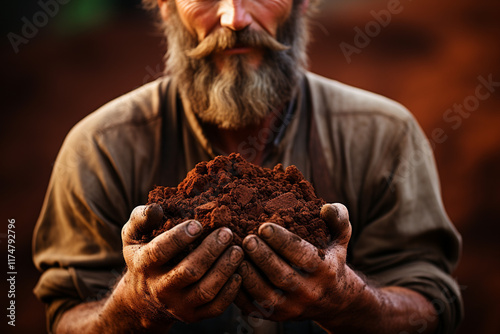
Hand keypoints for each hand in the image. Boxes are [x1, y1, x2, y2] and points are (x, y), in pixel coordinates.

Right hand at [120, 204, 243, 327]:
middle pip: (188, 272)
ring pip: (205, 291)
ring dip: (225, 269)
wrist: (143, 297)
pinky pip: (216, 307)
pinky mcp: (193, 316)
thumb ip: (141, 218)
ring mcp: (178, 305)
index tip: (198, 223)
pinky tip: (238, 272)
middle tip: (227, 233)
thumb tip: (157, 208)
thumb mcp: (133, 235)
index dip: (179, 237)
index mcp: (144, 264)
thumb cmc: (144, 254)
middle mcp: (160, 289)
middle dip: (210, 251)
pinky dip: (231, 291)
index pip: (160, 251)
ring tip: (237, 250)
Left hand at [235, 203, 354, 322]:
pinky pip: (253, 308)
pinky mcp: (276, 316)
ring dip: (248, 276)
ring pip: (265, 295)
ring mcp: (292, 307)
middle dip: (263, 257)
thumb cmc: (330, 259)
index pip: (303, 255)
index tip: (264, 226)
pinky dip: (239, 293)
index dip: (283, 241)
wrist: (332, 300)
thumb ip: (338, 219)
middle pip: (282, 276)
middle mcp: (309, 292)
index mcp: (325, 270)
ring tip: (235, 255)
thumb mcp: (341, 238)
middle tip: (246, 239)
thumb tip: (326, 208)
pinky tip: (230, 272)